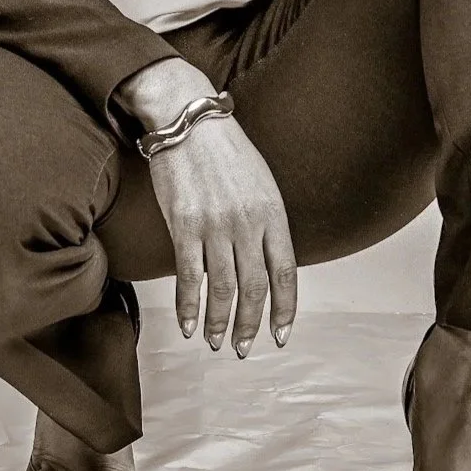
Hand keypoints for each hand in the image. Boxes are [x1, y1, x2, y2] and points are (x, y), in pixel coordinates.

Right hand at [147, 110, 297, 355]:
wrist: (188, 121)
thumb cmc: (226, 151)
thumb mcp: (261, 183)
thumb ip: (267, 222)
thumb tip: (268, 263)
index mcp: (273, 212)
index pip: (286, 273)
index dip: (284, 309)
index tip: (280, 334)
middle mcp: (248, 223)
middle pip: (254, 288)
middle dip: (250, 324)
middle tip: (243, 348)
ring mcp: (216, 225)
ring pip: (223, 289)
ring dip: (220, 322)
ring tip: (216, 342)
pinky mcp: (184, 225)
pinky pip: (188, 276)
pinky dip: (188, 305)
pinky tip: (188, 323)